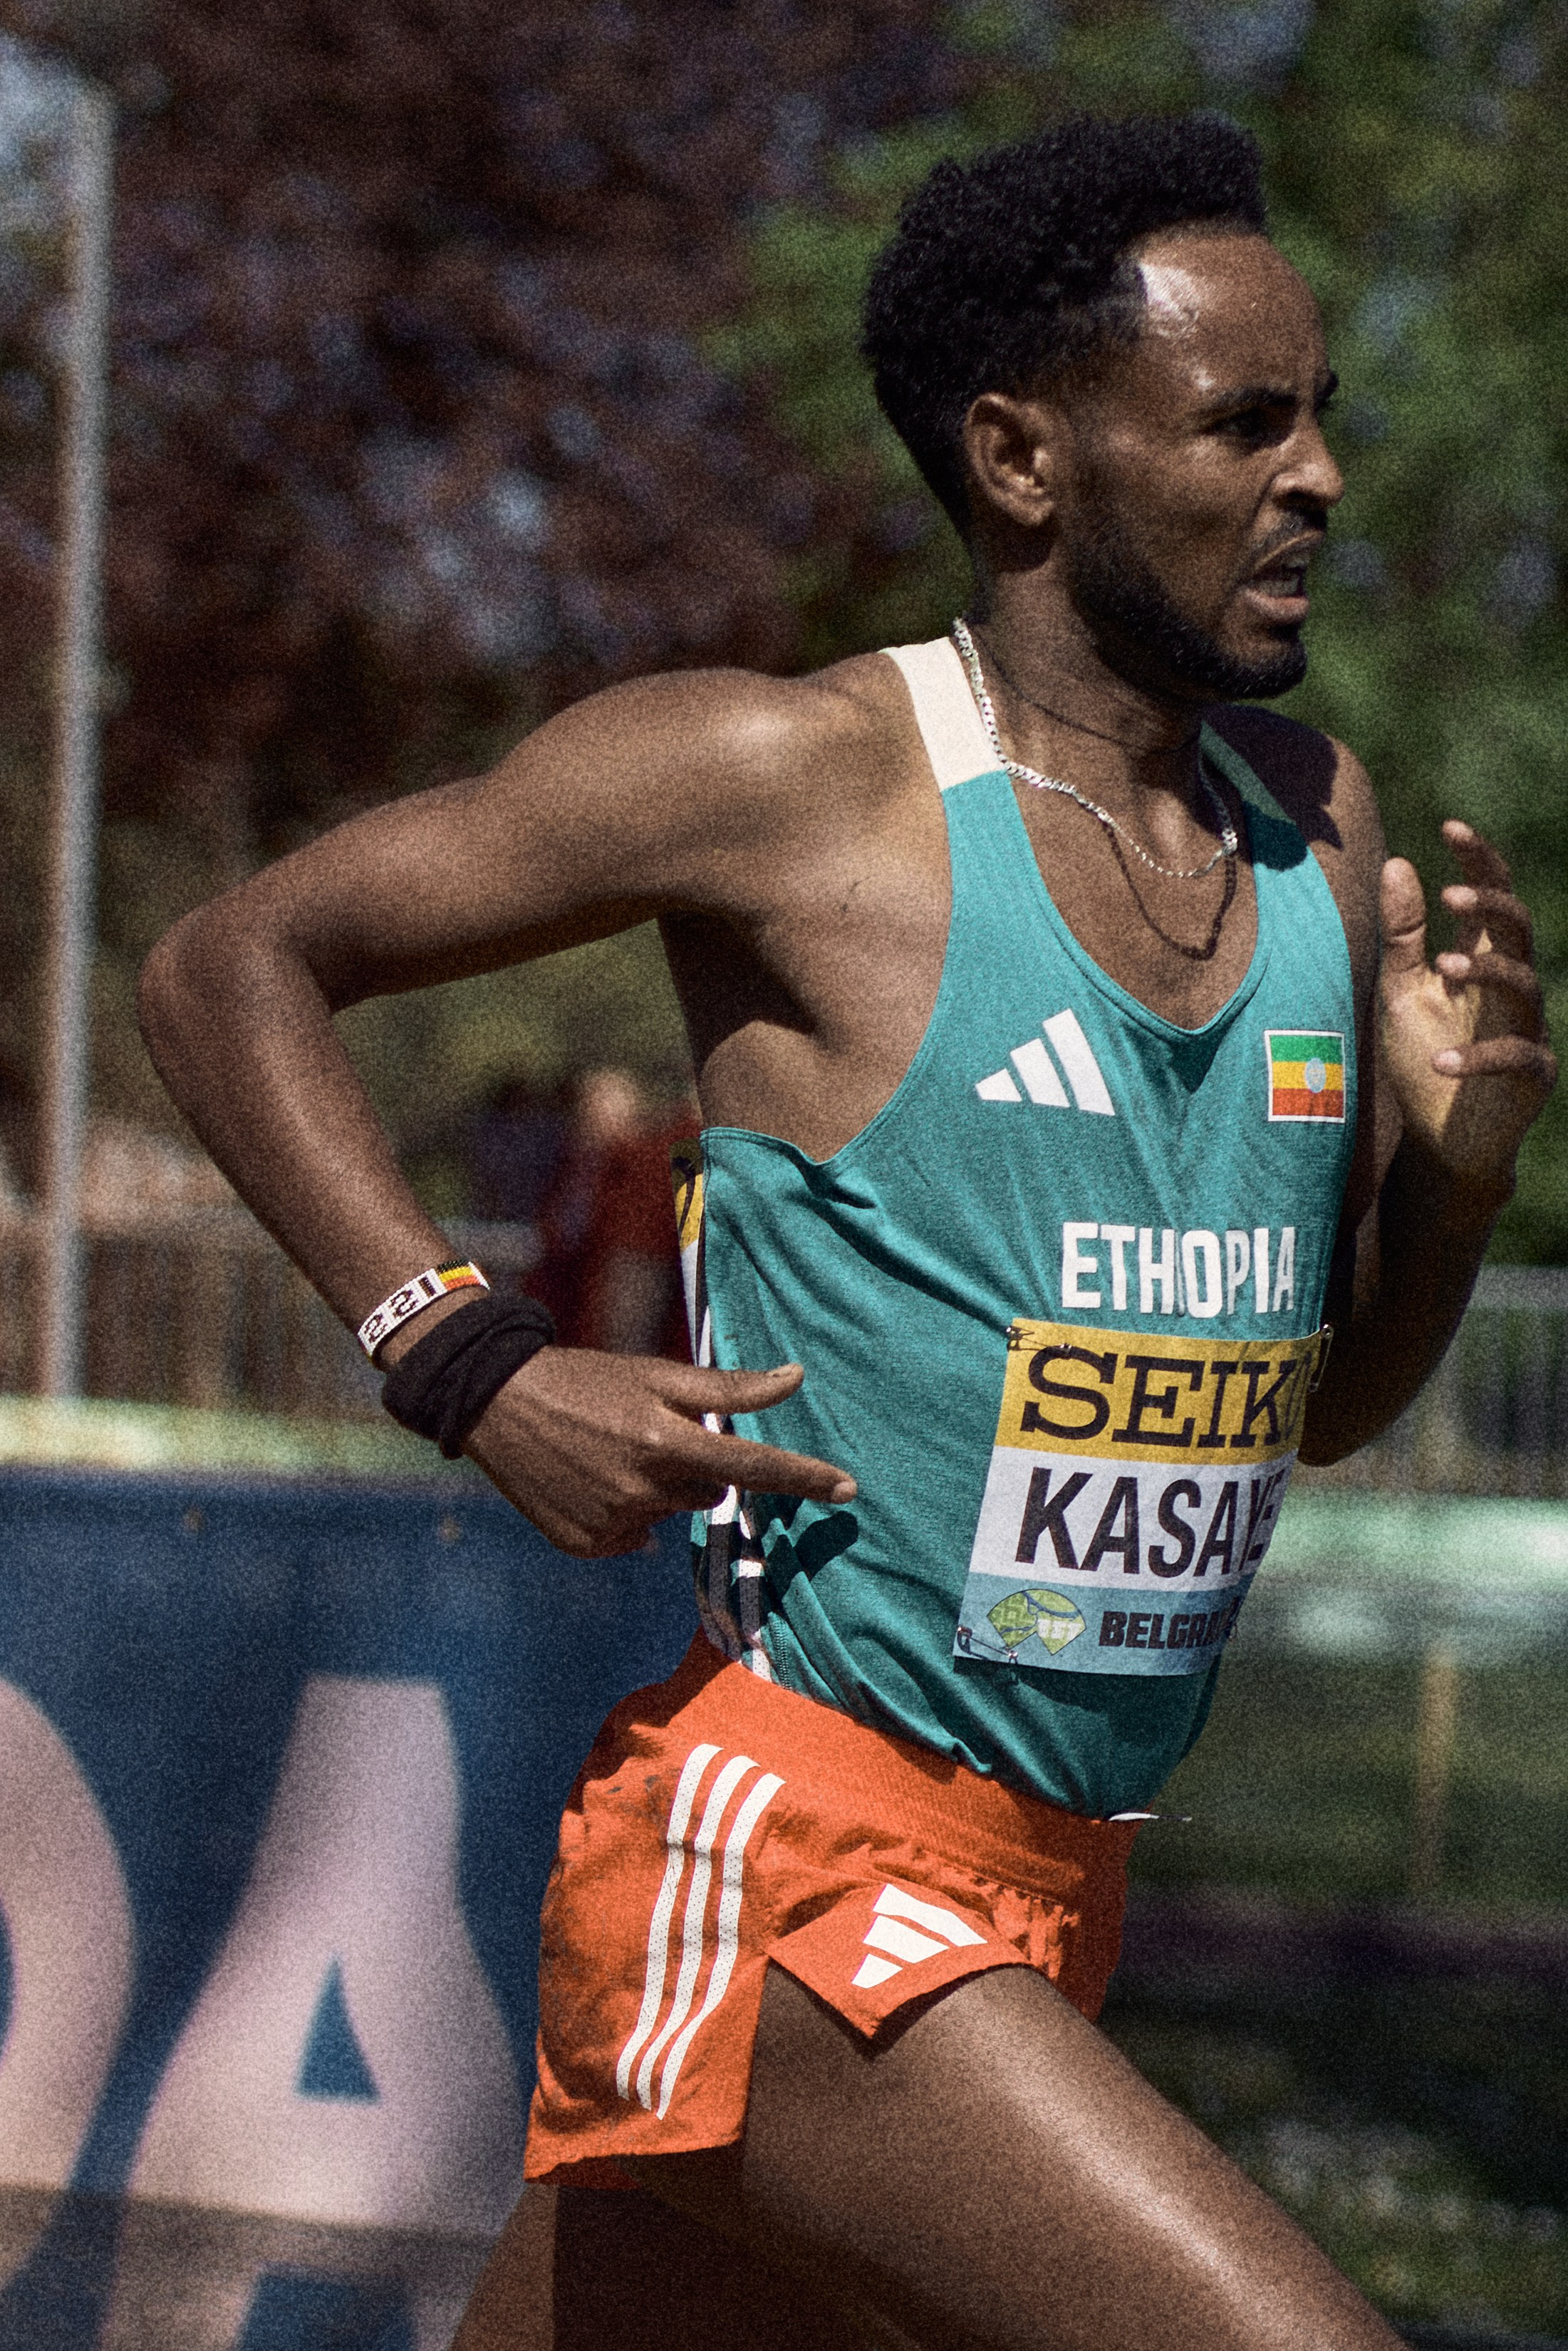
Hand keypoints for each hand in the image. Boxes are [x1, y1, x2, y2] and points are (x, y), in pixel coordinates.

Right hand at [464, 1347, 855, 1557]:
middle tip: (645, 1433)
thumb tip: (796, 1379)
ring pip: (667, 1515)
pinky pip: (632, 1538)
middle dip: (689, 1467)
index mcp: (664, 1442)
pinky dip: (622, 1513)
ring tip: (608, 1452)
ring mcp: (612, 1525)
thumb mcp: (656, 1374)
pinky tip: (590, 1480)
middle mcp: (642, 1490)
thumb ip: (729, 1387)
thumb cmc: (587, 1379)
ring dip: (654, 1488)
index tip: (848, 1490)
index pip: (752, 1466)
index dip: (804, 1477)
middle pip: (705, 1493)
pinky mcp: (585, 1546)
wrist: (497, 1402)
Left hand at [1379, 821, 1555, 1190]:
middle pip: (1519, 928)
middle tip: (1450, 895)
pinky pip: (1515, 1057)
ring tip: (1442, 969)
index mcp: (1481, 959)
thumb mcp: (1401, 991)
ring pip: (1525, 984)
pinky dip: (1477, 1057)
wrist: (1437, 1138)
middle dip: (1490, 904)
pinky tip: (1441, 1060)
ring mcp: (1527, 1029)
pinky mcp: (1531, 1076)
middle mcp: (1511, 987)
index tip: (1450, 826)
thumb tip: (1396, 862)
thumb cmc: (1423, 1056)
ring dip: (1485, 971)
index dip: (1479, 859)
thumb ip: (1402, 934)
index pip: (1491, 897)